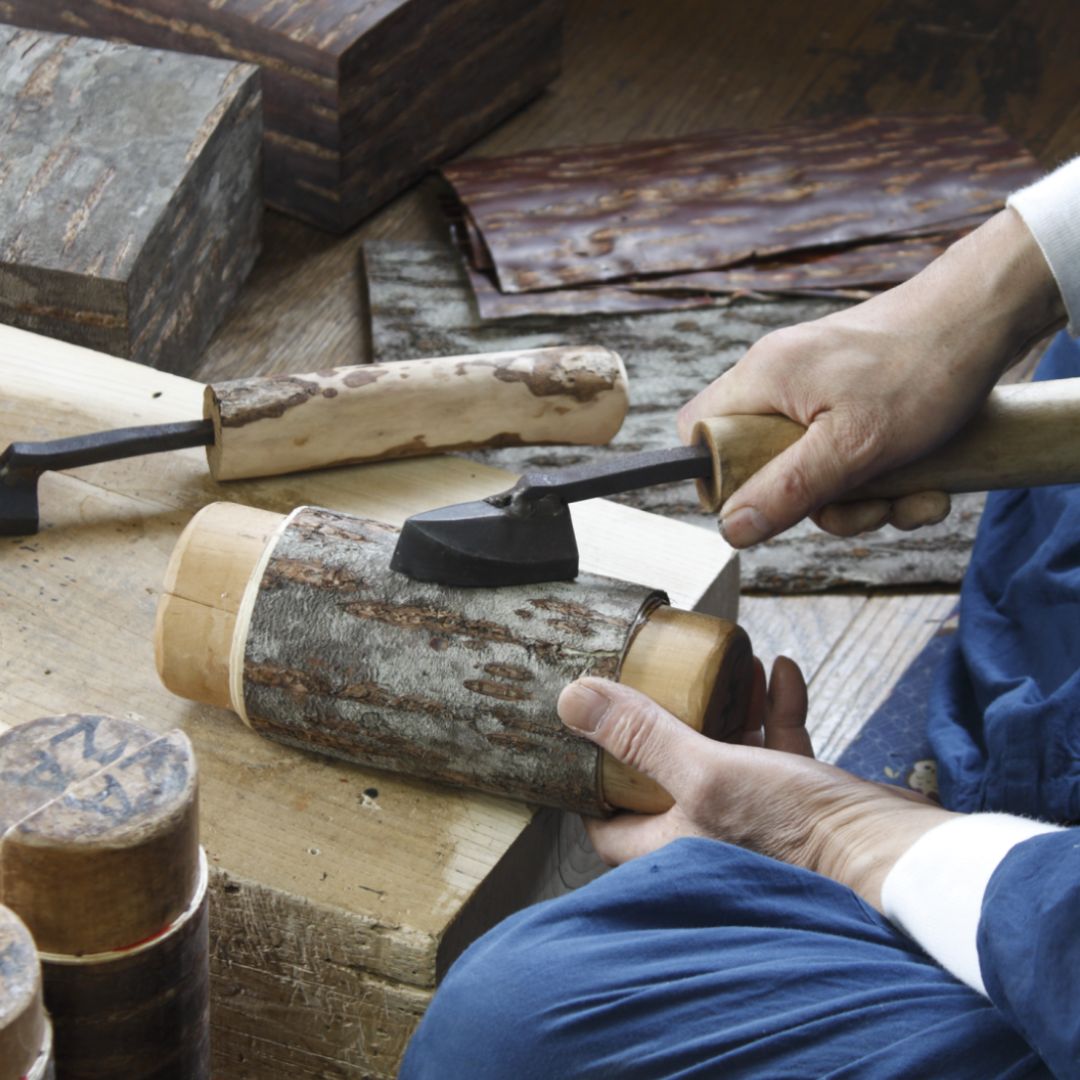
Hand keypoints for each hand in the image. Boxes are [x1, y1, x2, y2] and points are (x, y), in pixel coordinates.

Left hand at [557, 660, 955, 910]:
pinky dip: (775, 709)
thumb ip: (641, 735)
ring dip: (727, 704)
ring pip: (725, 751)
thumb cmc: (797, 832)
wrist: (893, 855)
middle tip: (659, 677)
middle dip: (667, 720)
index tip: (587, 735)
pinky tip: (782, 671)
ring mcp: (755, 816)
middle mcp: (708, 834)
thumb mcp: (705, 772)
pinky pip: (775, 747)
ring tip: (729, 665)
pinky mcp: (798, 801)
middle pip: (667, 773)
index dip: (593, 781)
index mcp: (671, 843)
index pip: (608, 823)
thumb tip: (573, 699)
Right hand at [677, 209, 1065, 546]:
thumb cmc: (923, 367)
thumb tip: (731, 528)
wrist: (988, 318)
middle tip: (867, 505)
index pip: (699, 432)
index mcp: (763, 379)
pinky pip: (848, 456)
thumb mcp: (853, 446)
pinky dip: (886, 481)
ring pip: (813, 470)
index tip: (769, 501)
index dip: (721, 477)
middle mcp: (781, 380)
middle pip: (762, 465)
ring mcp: (818, 390)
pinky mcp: (852, 400)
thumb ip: (787, 489)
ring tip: (913, 496)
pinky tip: (926, 485)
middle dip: (819, 502)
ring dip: (865, 500)